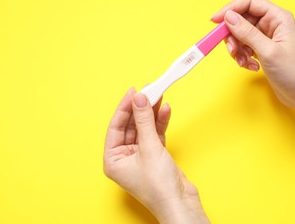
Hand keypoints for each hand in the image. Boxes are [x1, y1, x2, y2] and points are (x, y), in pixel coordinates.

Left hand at [103, 88, 208, 222]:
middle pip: (130, 125)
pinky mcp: (154, 155)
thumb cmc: (159, 187)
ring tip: (159, 96)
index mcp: (113, 159)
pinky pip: (154, 134)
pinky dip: (160, 123)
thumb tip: (140, 99)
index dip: (124, 107)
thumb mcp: (149, 148)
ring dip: (151, 113)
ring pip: (144, 128)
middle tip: (148, 91)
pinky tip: (165, 110)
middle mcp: (124, 157)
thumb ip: (144, 121)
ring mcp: (140, 156)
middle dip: (140, 108)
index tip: (133, 91)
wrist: (180, 203)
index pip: (115, 126)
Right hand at [212, 0, 294, 127]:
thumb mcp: (268, 51)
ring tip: (243, 62)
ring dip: (237, 49)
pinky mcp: (261, 47)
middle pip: (241, 19)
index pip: (249, 2)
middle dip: (232, 36)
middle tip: (232, 50)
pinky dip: (241, 56)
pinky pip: (243, 46)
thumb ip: (247, 33)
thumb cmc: (293, 72)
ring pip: (240, 34)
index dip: (230, 9)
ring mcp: (266, 35)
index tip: (215, 21)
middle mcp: (271, 23)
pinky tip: (250, 66)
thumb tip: (229, 17)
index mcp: (278, 17)